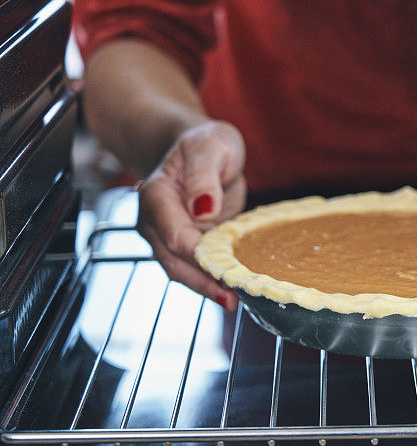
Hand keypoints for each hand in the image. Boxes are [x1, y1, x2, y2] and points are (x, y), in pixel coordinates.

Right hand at [137, 121, 246, 311]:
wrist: (202, 150)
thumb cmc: (206, 145)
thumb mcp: (211, 146)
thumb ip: (204, 175)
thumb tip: (204, 208)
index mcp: (155, 194)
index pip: (175, 235)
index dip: (199, 255)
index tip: (225, 267)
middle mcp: (154, 220)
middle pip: (174, 261)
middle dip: (203, 282)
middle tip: (232, 297)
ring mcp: (165, 236)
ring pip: (181, 271)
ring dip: (206, 288)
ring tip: (234, 300)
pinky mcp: (182, 246)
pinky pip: (193, 268)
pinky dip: (210, 280)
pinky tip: (231, 290)